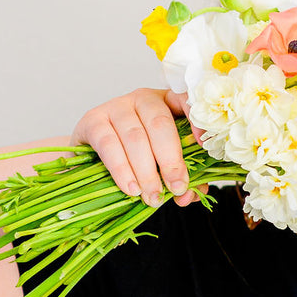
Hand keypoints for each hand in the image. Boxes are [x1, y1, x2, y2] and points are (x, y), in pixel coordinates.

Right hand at [70, 88, 206, 207]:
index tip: (204, 146)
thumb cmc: (136, 158)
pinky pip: (109, 144)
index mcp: (166, 103)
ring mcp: (116, 106)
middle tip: (176, 188)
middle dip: (171, 160)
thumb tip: (188, 195)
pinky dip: (121, 169)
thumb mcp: (162, 164)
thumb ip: (180, 177)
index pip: (185, 102)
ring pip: (135, 137)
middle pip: (160, 124)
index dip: (196, 121)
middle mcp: (142, 99)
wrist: (93, 158)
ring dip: (146, 172)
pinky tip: (130, 188)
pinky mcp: (92, 120)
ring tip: (152, 197)